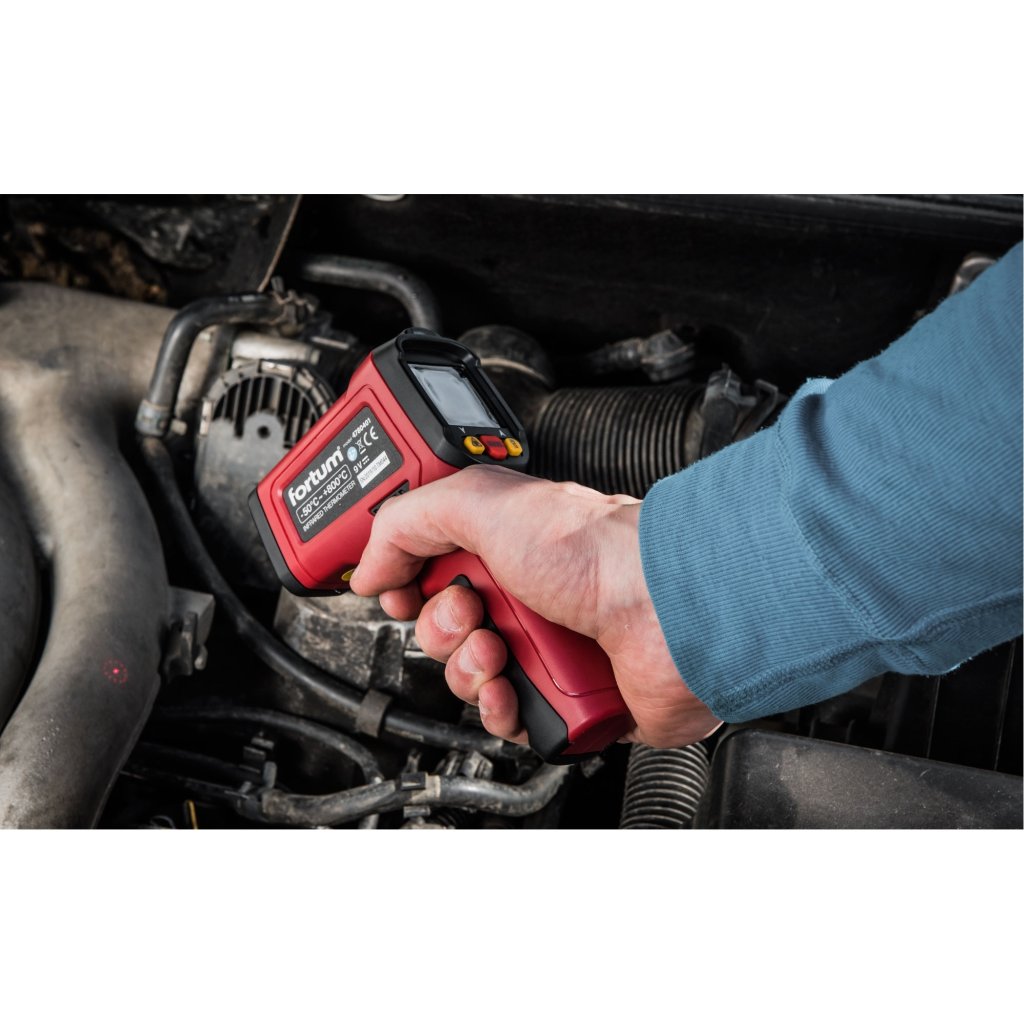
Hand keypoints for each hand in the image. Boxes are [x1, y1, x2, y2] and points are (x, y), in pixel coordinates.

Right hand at [350, 465, 720, 747]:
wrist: (667, 612)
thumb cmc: (600, 552)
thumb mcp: (485, 504)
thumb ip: (411, 520)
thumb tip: (370, 563)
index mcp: (504, 544)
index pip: (431, 567)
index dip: (407, 584)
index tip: (401, 591)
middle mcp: (524, 594)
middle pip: (442, 629)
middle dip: (441, 629)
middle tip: (472, 615)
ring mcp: (545, 647)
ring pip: (468, 678)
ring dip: (469, 671)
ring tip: (501, 654)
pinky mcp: (564, 698)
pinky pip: (506, 719)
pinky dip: (501, 710)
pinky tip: (515, 693)